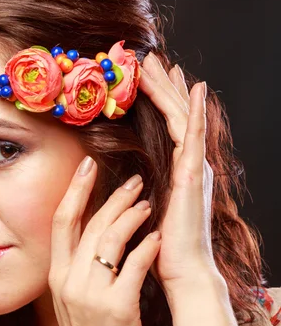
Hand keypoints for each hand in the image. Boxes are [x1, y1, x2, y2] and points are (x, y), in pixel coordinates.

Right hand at [49, 158, 161, 325]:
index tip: (88, 165)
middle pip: (90, 225)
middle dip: (114, 198)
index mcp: (56, 276)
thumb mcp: (70, 299)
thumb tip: (90, 231)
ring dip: (132, 217)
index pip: (62, 221)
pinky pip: (134, 266)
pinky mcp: (117, 307)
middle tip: (134, 182)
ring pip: (111, 240)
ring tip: (148, 206)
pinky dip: (147, 247)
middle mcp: (68, 281)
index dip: (75, 190)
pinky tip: (157, 238)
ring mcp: (91, 295)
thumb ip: (75, 266)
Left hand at [139, 53, 219, 290]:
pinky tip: (196, 88)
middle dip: (163, 85)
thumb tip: (128, 175)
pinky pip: (193, 134)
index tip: (149, 77)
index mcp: (176, 168)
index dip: (159, 99)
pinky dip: (195, 110)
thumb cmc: (160, 242)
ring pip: (181, 117)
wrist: (180, 267)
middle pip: (173, 114)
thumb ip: (140, 185)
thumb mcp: (145, 204)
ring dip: (170, 89)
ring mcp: (194, 166)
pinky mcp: (193, 173)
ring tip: (161, 63)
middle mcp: (188, 162)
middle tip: (152, 58)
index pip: (166, 125)